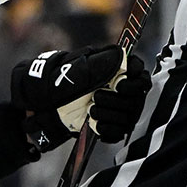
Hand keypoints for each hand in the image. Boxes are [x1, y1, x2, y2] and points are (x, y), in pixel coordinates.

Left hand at [11, 45, 125, 151]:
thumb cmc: (59, 83)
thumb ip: (98, 62)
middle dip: (116, 100)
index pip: (141, 73)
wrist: (45, 107)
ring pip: (129, 116)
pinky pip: (120, 132)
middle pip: (136, 97)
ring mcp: (120, 110)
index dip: (135, 79)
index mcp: (117, 72)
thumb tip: (120, 55)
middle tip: (96, 98)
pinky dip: (107, 130)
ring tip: (91, 112)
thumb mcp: (75, 68)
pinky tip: (93, 125)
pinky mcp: (114, 127)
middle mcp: (124, 91)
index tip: (119, 83)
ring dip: (109, 115)